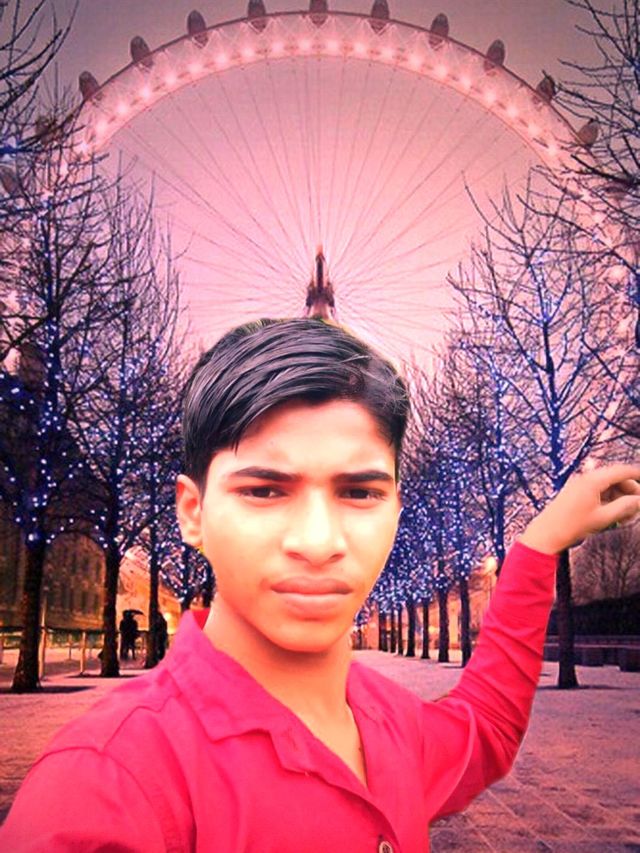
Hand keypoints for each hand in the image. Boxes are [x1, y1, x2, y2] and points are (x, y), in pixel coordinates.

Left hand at [519, 463, 639, 554]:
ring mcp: (580, 485)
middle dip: (630, 491)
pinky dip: (609, 500)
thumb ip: (625, 507)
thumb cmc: (571, 526)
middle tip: (637, 508)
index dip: (638, 474)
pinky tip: (614, 515)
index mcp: (592, 480)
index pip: (621, 471)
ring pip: (608, 486)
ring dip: (620, 498)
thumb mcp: (603, 517)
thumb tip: (639, 500)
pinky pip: (598, 492)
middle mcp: (586, 478)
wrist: (546, 534)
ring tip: (626, 516)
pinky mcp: (576, 493)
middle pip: (616, 478)